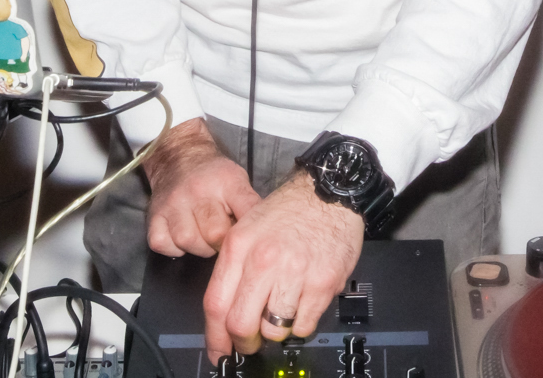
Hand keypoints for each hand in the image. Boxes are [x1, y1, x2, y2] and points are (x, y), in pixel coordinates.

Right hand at [145, 119, 260, 258]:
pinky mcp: (154, 216)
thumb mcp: (239, 181)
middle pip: (215, 233)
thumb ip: (251, 206)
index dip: (251, 233)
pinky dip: (174, 248)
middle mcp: (198, 191)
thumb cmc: (213, 175)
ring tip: (204, 238)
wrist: (179, 156)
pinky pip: (163, 244)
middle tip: (224, 240)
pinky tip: (183, 237)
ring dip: (199, 247)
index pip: (246, 211)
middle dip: (222, 244)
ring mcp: (173, 203)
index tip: (251, 242)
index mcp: (226, 182)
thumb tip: (266, 235)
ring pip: (188, 241)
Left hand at [202, 169, 362, 358]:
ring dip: (276, 330)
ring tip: (282, 311)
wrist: (328, 193)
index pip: (215, 304)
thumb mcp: (248, 229)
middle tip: (249, 343)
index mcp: (239, 247)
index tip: (218, 351)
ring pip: (274, 330)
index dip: (215, 336)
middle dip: (244, 342)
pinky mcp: (322, 283)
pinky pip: (304, 325)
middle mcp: (263, 260)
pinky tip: (302, 304)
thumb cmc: (289, 211)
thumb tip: (225, 313)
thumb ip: (234, 269)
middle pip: (241, 324)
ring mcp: (294, 273)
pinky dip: (301, 324)